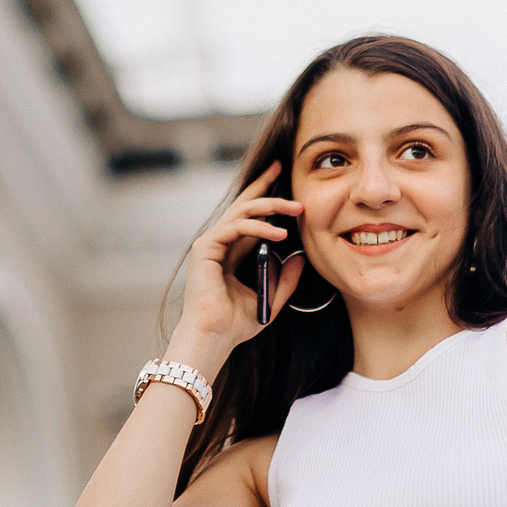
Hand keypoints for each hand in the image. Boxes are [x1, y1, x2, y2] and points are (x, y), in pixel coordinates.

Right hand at [171, 163, 307, 360]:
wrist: (214, 338)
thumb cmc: (236, 324)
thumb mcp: (271, 299)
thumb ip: (285, 279)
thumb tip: (301, 257)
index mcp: (233, 252)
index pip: (250, 216)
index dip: (265, 195)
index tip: (282, 177)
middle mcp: (221, 243)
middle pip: (243, 204)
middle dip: (263, 184)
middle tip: (282, 168)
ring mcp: (211, 243)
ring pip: (241, 211)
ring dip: (270, 205)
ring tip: (296, 209)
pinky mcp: (205, 248)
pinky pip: (235, 227)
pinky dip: (258, 227)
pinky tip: (279, 233)